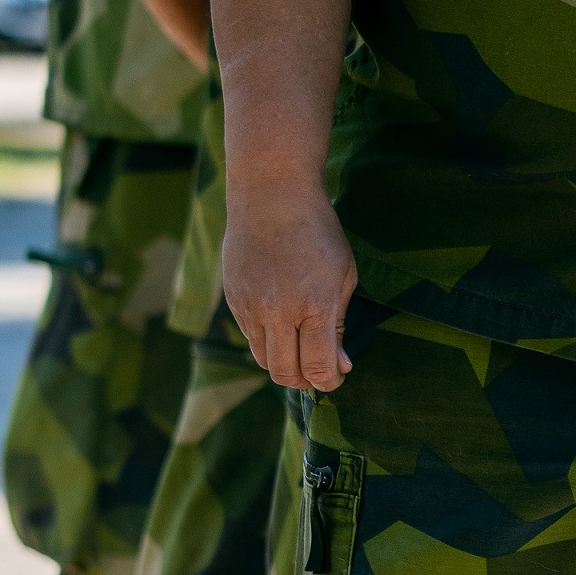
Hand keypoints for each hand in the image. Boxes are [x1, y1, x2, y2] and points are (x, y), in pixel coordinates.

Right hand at [225, 175, 354, 390]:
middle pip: (284, 373)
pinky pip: (249, 336)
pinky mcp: (232, 297)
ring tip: (300, 347)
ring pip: (263, 359)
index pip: (317, 368)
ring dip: (284, 362)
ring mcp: (249, 305)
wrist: (271, 193)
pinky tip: (281, 321)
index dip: (329, 381)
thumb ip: (339, 326)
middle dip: (304, 380)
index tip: (337, 375)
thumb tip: (340, 367)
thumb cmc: (318, 232)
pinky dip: (267, 339)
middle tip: (317, 369)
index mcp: (314, 304)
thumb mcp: (343, 276)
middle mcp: (277, 310)